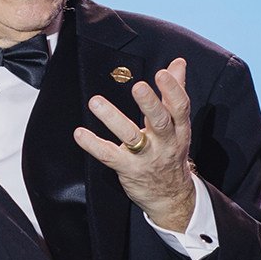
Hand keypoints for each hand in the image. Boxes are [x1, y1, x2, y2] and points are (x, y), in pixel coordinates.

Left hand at [74, 58, 196, 231]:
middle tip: (138, 86)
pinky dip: (93, 144)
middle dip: (150, 104)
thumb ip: (175, 92)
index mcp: (179, 129)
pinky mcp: (128, 169)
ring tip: (96, 102)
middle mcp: (165, 142)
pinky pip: (109, 156)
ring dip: (113, 119)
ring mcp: (146, 157)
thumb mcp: (179, 124)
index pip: (180, 107)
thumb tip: (178, 63)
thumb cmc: (171, 152)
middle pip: (160, 121)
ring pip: (131, 137)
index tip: (162, 73)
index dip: (173, 90)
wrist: (171, 196)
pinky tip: (80, 133)